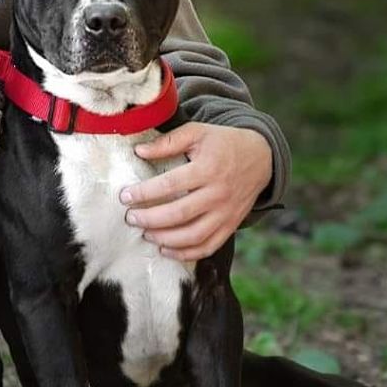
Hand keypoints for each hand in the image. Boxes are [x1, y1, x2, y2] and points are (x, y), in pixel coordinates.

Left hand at [119, 123, 272, 261]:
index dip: (145, 192)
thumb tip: (139, 152)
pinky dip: (186, 253)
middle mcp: (218, 194)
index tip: (124, 196)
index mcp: (207, 169)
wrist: (261, 157)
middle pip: (179, 213)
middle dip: (150, 219)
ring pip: (193, 235)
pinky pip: (208, 246)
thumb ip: (168, 141)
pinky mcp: (231, 225)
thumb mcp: (197, 132)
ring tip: (145, 234)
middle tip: (130, 218)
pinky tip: (166, 249)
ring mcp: (226, 213)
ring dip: (165, 239)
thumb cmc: (223, 143)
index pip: (170, 184)